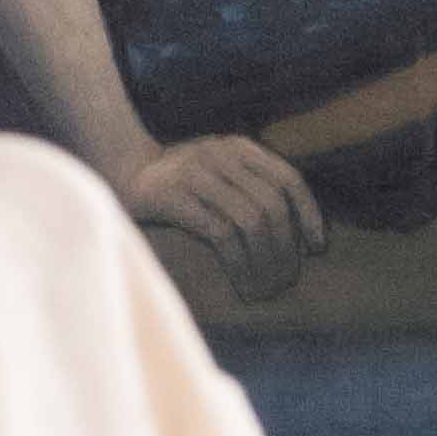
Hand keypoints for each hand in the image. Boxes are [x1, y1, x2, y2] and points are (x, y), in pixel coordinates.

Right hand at [123, 135, 325, 304]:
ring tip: (268, 288)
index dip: (309, 215)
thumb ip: (249, 184)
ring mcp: (198, 175)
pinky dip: (239, 265)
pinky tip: (244, 285)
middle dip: (287, 248)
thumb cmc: (176, 181)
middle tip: (288, 279)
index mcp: (238, 147)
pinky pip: (222, 235)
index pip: (288, 179)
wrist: (120, 170)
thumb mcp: (217, 168)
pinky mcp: (177, 198)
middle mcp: (222, 155)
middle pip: (273, 205)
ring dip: (266, 261)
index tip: (317, 247)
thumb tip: (293, 230)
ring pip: (252, 221)